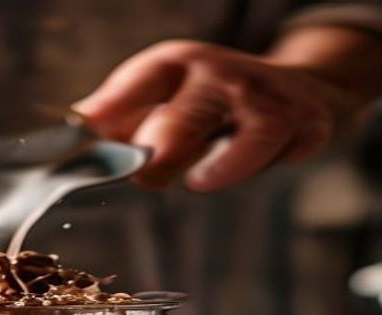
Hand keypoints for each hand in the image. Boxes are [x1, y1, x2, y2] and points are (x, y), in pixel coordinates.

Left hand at [74, 40, 364, 191]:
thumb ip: (115, 115)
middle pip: (184, 120)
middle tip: (146, 174)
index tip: (91, 141)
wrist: (300, 88)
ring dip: (222, 169)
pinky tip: (257, 167)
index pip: (139, 83)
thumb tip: (75, 129)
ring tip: (201, 181)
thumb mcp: (162, 94)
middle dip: (160, 155)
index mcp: (178, 66)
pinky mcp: (306, 125)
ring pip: (246, 142)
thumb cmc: (213, 101)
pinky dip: (265, 169)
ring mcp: (267, 100)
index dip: (111, 113)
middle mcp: (222, 77)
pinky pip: (282, 156)